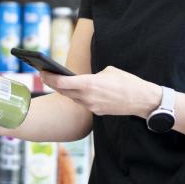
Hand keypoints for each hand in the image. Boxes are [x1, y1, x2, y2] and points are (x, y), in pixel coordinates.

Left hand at [40, 66, 161, 117]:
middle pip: (63, 91)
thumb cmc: (127, 82)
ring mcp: (92, 106)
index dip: (50, 77)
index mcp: (89, 83)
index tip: (42, 71)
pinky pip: (83, 103)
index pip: (62, 82)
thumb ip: (93, 75)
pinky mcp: (97, 112)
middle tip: (43, 74)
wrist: (142, 100)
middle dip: (52, 82)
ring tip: (56, 81)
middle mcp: (88, 97)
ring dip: (64, 90)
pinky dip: (78, 96)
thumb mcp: (109, 71)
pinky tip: (75, 90)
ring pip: (72, 97)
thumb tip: (85, 79)